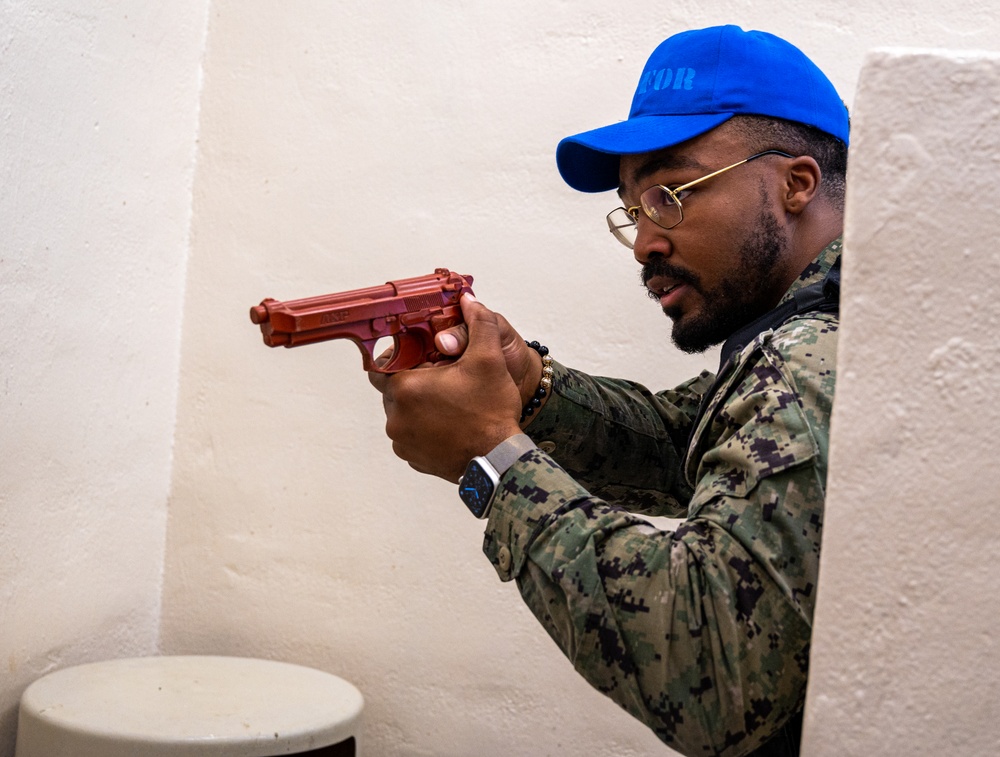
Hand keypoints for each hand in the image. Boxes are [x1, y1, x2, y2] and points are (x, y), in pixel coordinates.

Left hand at [368, 294, 528, 482]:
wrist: (499, 460)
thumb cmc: (491, 413)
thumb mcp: (489, 359)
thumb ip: (478, 324)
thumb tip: (469, 301)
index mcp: (405, 388)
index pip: (385, 363)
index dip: (405, 357)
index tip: (425, 358)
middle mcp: (395, 416)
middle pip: (395, 388)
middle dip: (415, 381)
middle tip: (444, 379)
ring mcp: (402, 440)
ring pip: (403, 412)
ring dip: (420, 405)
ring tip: (450, 402)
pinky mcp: (412, 457)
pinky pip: (411, 435)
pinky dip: (425, 428)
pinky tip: (449, 424)